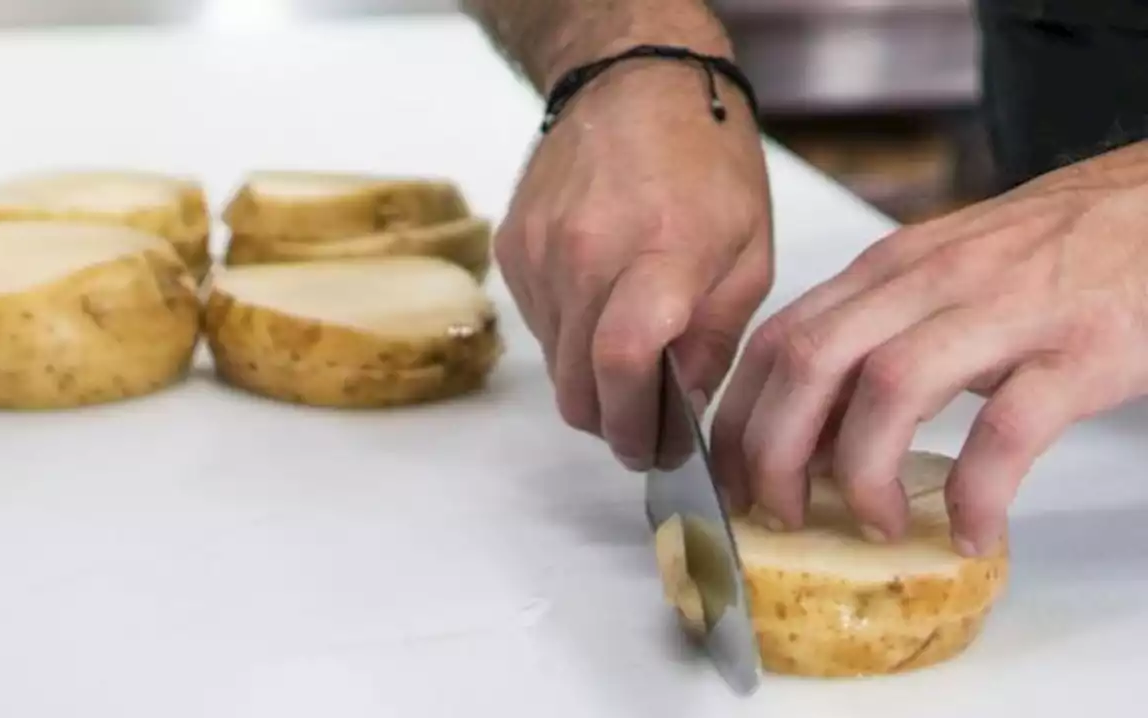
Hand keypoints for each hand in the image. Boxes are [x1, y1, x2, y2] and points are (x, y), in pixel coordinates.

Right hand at [496, 60, 772, 470]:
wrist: (634, 83)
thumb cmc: (706, 161)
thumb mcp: (750, 249)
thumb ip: (717, 335)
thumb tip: (685, 404)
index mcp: (661, 251)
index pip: (624, 362)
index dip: (634, 424)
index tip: (653, 450)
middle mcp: (585, 252)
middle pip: (577, 384)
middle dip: (611, 422)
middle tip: (644, 428)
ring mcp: (539, 252)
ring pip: (554, 364)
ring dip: (590, 380)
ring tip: (631, 354)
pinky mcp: (512, 249)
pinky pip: (539, 325)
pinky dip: (569, 338)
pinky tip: (602, 306)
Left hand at [713, 141, 1147, 554]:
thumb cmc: (1049, 250)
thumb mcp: (938, 279)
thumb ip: (873, 335)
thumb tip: (809, 424)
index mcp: (889, 269)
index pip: (779, 338)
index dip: (740, 417)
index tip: (732, 478)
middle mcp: (931, 281)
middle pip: (812, 362)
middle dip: (776, 450)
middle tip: (780, 511)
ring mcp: (1006, 310)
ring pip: (891, 388)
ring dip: (863, 471)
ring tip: (873, 524)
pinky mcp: (1079, 349)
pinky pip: (1008, 430)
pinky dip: (977, 491)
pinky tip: (970, 529)